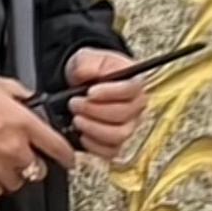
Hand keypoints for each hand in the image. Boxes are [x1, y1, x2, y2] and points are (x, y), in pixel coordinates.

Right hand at [0, 75, 75, 199]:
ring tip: (4, 163)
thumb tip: (30, 99)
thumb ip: (20, 93)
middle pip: (39, 170)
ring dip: (15, 175)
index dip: (67, 156)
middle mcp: (14, 148)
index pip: (58, 147)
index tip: (68, 159)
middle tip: (25, 155)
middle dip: (36, 164)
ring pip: (19, 183)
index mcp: (23, 123)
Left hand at [63, 48, 148, 162]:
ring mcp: (128, 126)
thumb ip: (88, 62)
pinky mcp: (116, 142)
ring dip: (93, 128)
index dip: (110, 93)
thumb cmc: (89, 71)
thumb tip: (87, 72)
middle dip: (95, 111)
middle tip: (75, 104)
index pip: (131, 90)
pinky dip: (94, 145)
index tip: (90, 92)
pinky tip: (82, 134)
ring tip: (76, 118)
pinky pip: (111, 152)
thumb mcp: (87, 58)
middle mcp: (136, 107)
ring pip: (118, 136)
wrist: (81, 87)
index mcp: (134, 83)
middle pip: (124, 115)